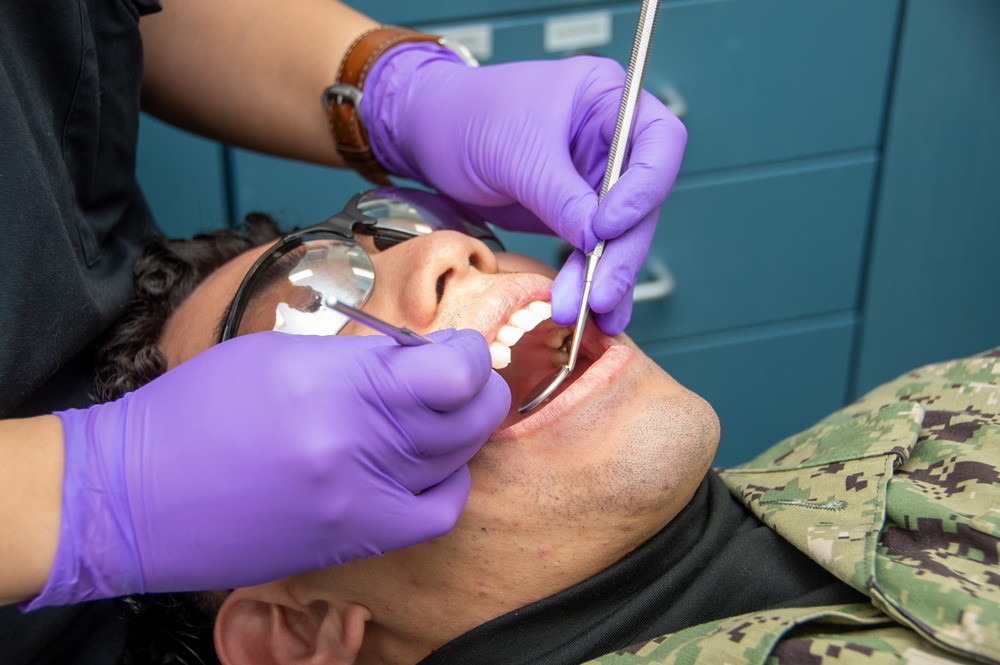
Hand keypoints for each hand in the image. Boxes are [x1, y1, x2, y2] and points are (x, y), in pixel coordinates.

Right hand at [26, 329, 508, 607]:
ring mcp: (357, 498)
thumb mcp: (277, 354)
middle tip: (463, 375)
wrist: (135, 497)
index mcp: (333, 383)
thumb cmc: (197, 411)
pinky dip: (448, 483)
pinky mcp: (351, 540)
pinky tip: (429, 465)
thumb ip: (358, 357)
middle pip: (464, 414)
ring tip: (444, 413)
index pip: (450, 369)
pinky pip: (436, 513)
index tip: (460, 347)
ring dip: (465, 429)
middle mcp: (355, 443)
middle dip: (479, 387)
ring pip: (456, 459)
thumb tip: (417, 356)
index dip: (470, 353)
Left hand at [364, 48, 686, 334]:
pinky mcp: (575, 214)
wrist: (429, 135)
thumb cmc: (468, 115)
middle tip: (599, 292)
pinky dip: (589, 281)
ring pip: (619, 235)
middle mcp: (611, 140)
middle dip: (620, 251)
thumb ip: (559, 195)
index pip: (659, 141)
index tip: (607, 225)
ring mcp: (594, 180)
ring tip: (589, 313)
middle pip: (642, 201)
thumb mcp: (515, 151)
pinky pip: (593, 252)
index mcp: (607, 99)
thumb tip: (597, 240)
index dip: (644, 187)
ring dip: (604, 277)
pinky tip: (588, 312)